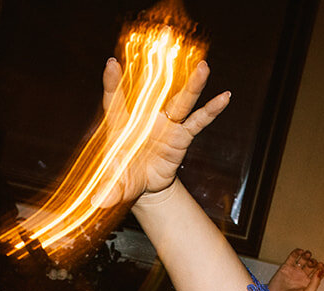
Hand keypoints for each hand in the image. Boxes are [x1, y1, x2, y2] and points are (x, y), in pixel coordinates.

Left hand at [95, 57, 229, 208]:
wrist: (143, 186)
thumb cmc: (125, 176)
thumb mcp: (116, 183)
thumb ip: (109, 189)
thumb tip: (99, 202)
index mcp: (123, 125)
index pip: (114, 100)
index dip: (112, 83)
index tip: (110, 65)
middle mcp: (146, 119)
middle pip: (153, 94)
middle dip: (159, 76)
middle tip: (164, 55)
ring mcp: (166, 125)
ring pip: (180, 101)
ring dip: (193, 86)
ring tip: (204, 68)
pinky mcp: (181, 136)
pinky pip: (198, 122)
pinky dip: (211, 110)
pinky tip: (225, 97)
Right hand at [268, 249, 323, 290]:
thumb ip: (315, 283)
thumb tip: (320, 271)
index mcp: (309, 284)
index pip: (319, 272)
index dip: (321, 267)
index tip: (320, 266)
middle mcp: (302, 277)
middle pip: (312, 265)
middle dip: (313, 262)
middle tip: (311, 264)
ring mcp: (294, 271)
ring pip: (303, 259)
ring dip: (307, 255)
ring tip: (307, 255)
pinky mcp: (286, 267)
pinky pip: (293, 256)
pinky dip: (297, 252)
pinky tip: (300, 251)